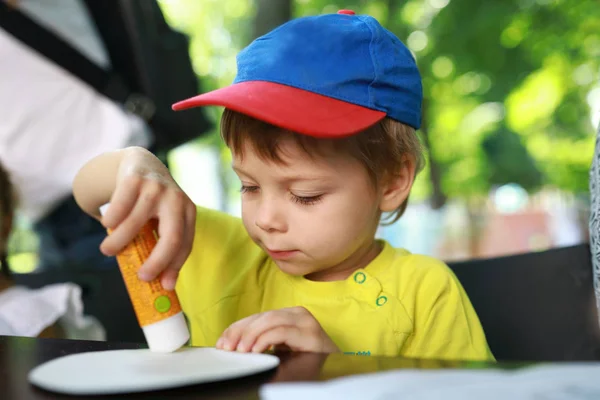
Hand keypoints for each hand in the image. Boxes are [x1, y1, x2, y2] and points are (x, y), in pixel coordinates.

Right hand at [98, 148, 195, 289]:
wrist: (142, 163)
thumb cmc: (153, 203)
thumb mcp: (164, 220)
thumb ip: (162, 245)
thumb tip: (162, 285)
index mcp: (188, 212)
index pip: (185, 244)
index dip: (175, 266)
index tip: (163, 286)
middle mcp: (176, 199)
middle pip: (171, 236)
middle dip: (157, 261)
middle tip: (141, 277)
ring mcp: (156, 188)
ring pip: (136, 223)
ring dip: (119, 242)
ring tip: (107, 251)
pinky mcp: (135, 179)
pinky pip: (120, 207)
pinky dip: (111, 220)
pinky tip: (107, 225)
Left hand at [216, 307, 339, 353]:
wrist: (335, 372)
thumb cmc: (306, 361)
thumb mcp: (281, 349)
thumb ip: (263, 341)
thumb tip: (233, 345)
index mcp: (290, 315)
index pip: (258, 317)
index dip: (237, 328)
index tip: (222, 342)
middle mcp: (298, 314)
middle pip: (262, 317)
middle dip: (240, 331)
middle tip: (226, 347)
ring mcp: (306, 322)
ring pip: (270, 320)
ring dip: (250, 336)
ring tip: (240, 351)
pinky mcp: (310, 334)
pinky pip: (282, 331)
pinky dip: (265, 340)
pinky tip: (256, 351)